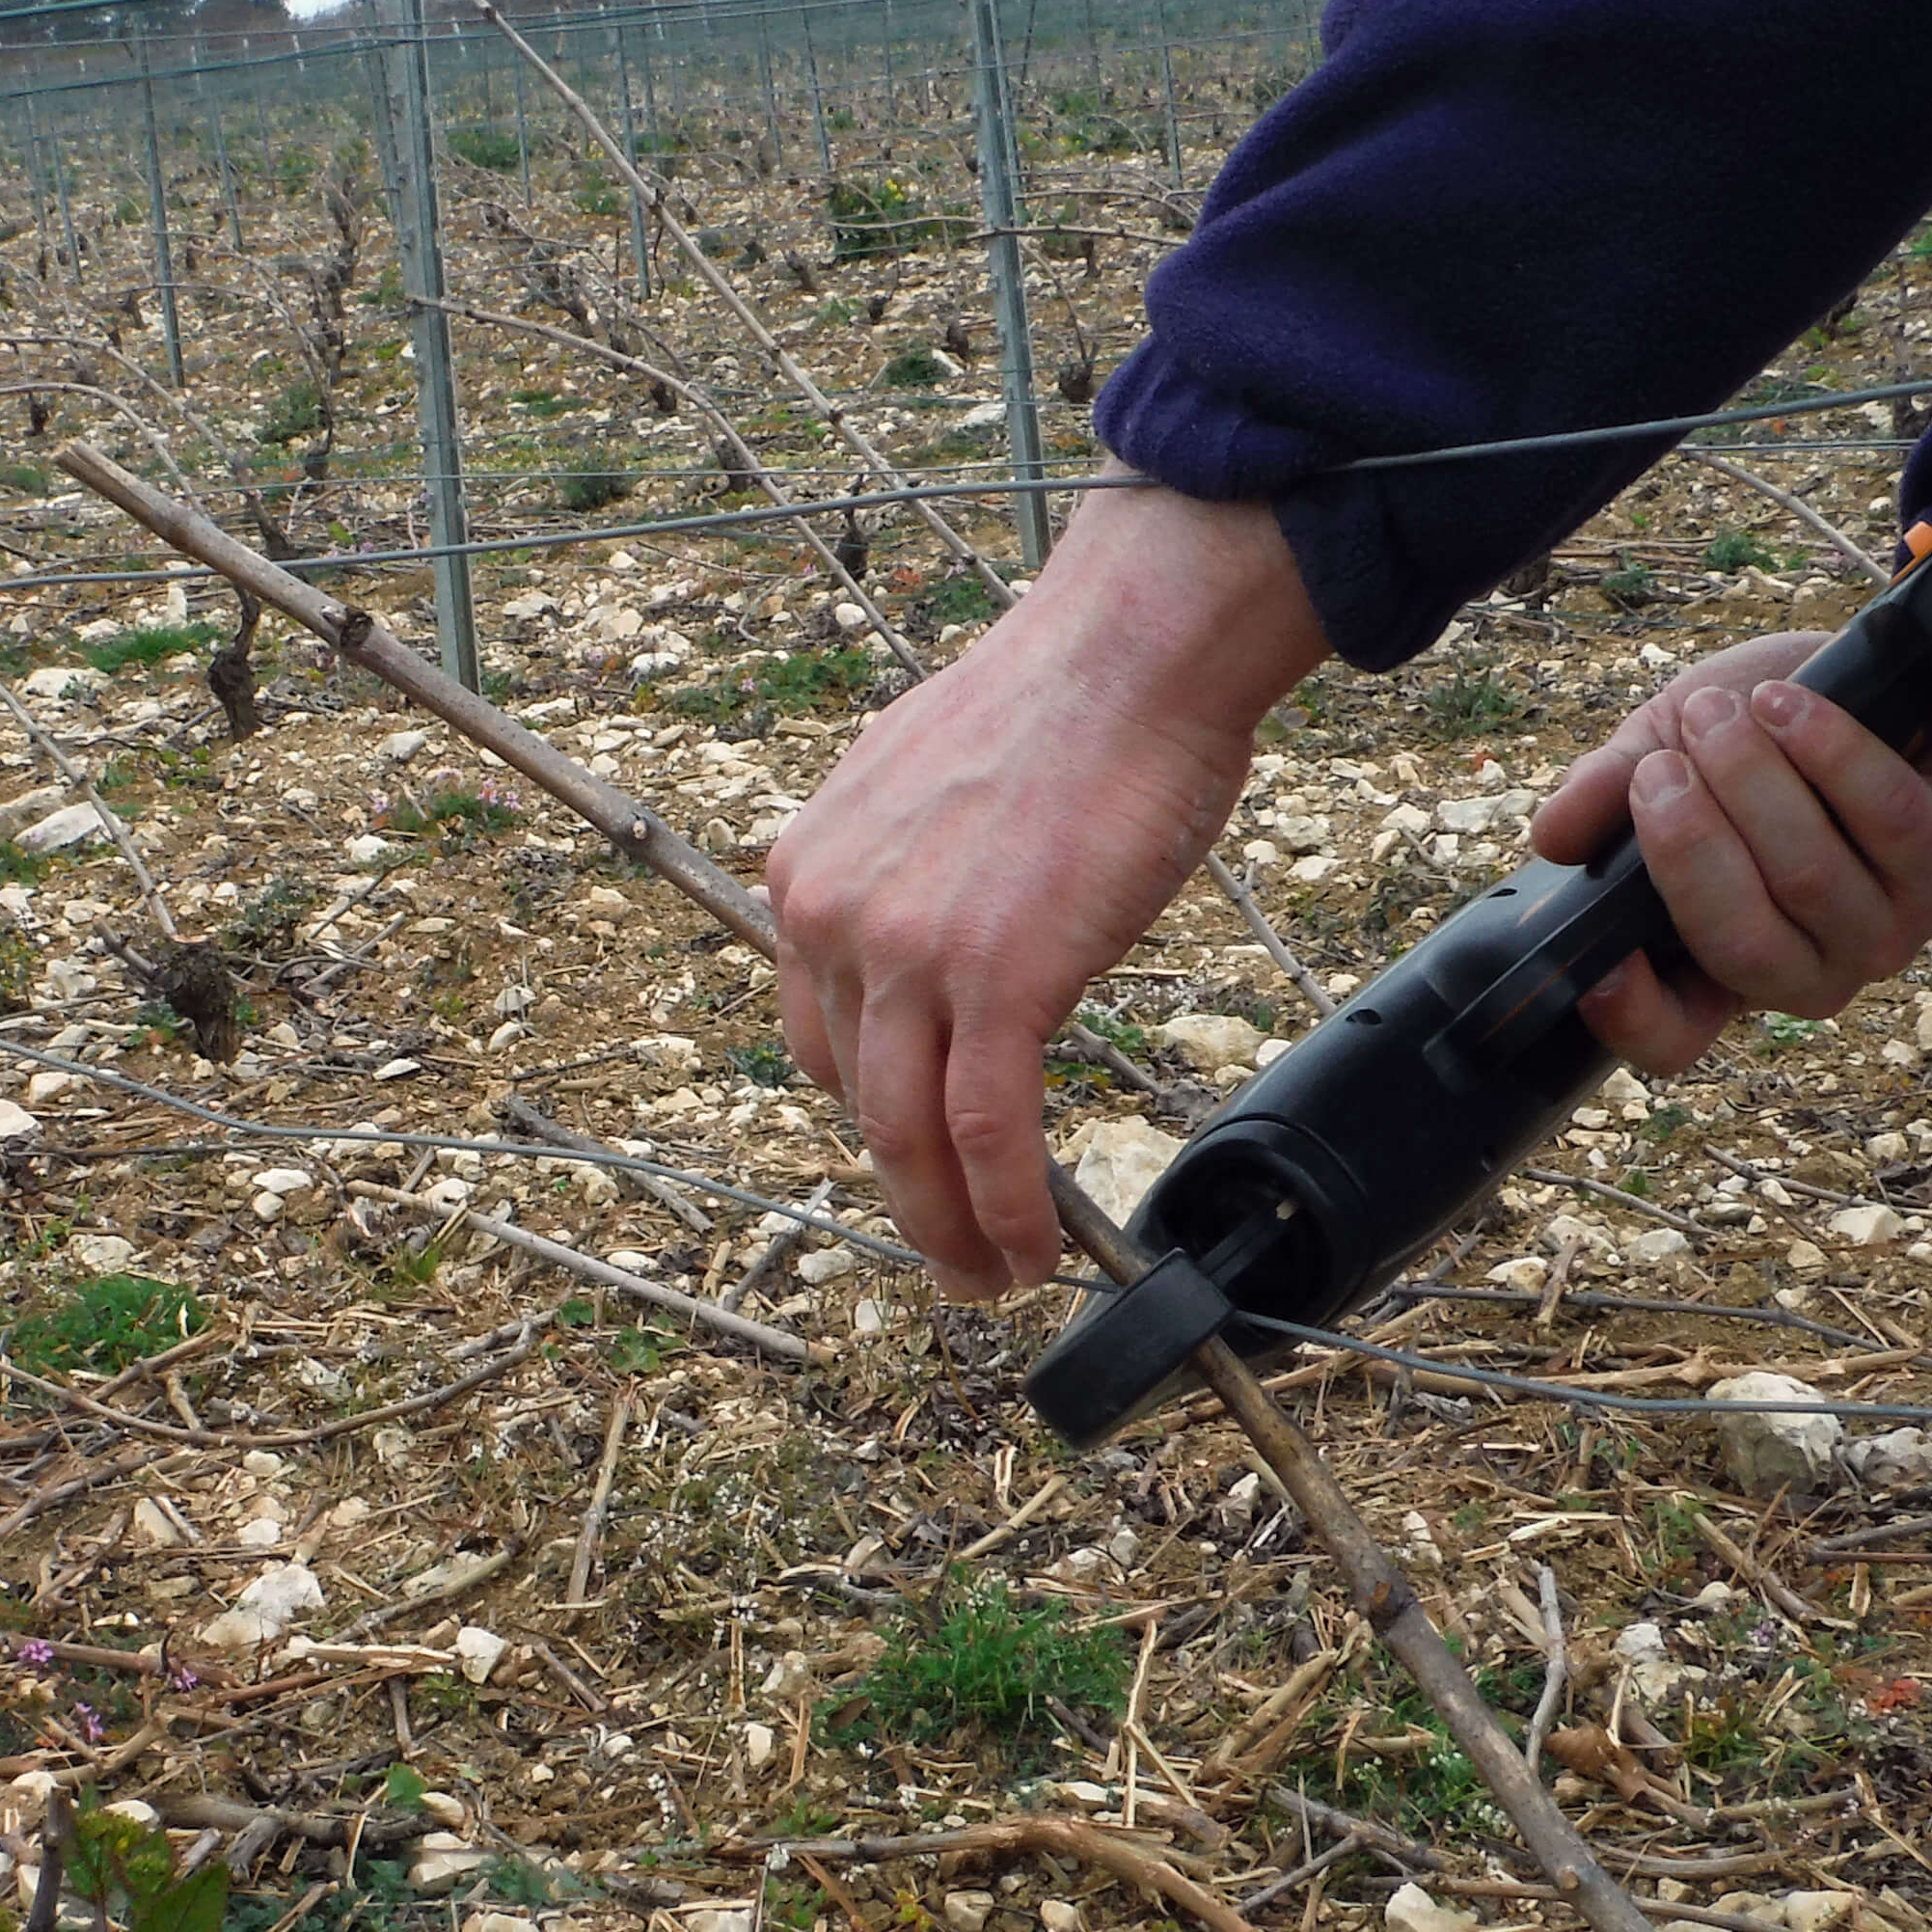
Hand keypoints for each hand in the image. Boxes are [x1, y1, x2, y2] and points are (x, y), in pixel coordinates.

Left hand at [771, 486, 1327, 1295]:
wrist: (1127, 654)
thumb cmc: (1057, 705)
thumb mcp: (919, 784)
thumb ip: (902, 871)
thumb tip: (938, 925)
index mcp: (805, 872)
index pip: (819, 1035)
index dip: (875, 1114)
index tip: (923, 1156)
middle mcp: (832, 918)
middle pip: (854, 1103)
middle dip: (904, 1196)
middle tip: (949, 1255)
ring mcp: (909, 954)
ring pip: (908, 1136)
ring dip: (951, 1228)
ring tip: (992, 1277)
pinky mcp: (998, 980)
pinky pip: (987, 1131)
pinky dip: (1007, 1207)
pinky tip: (1036, 1247)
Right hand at [1518, 604, 1931, 1075]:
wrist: (1919, 669)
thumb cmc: (1783, 724)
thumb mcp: (1672, 747)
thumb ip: (1611, 790)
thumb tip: (1551, 835)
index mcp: (1731, 961)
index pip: (1677, 1039)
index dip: (1634, 1018)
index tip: (1597, 965)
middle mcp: (1813, 969)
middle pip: (1739, 946)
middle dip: (1687, 852)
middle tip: (1661, 767)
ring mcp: (1889, 929)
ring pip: (1807, 876)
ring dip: (1751, 782)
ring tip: (1716, 712)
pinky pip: (1882, 818)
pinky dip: (1825, 753)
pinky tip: (1786, 703)